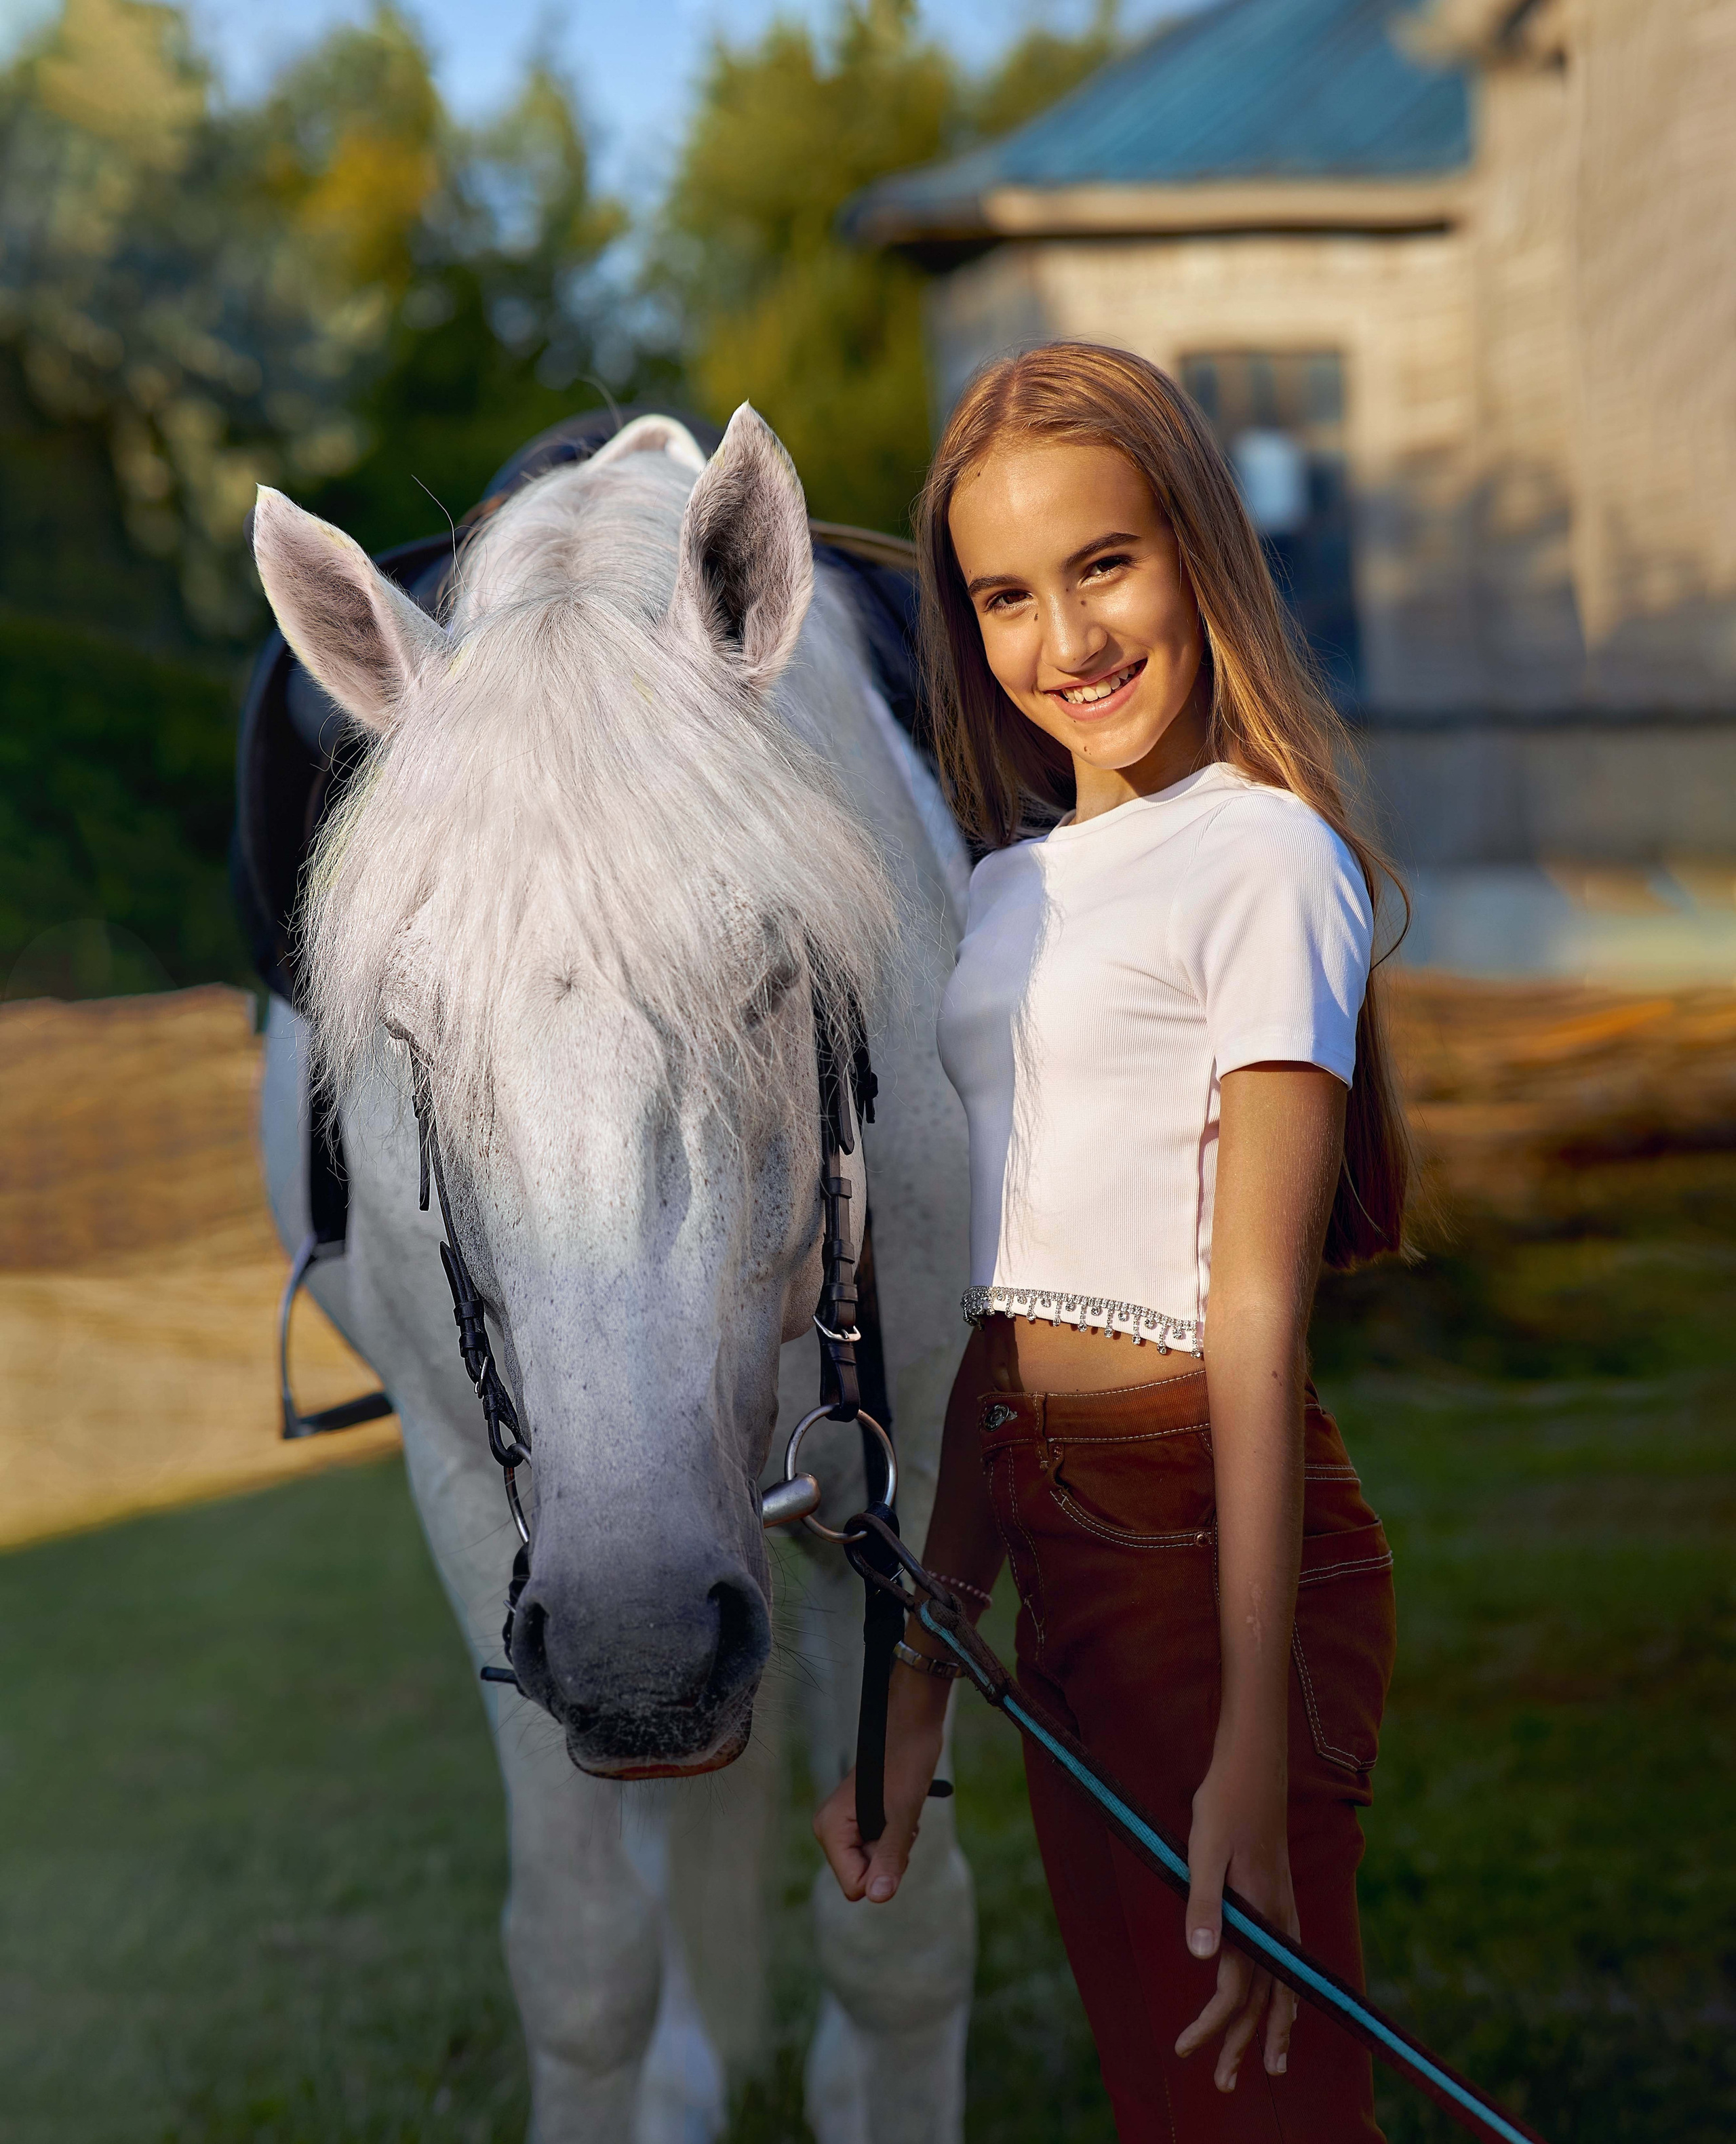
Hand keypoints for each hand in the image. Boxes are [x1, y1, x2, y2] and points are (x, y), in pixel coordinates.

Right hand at [813, 1658, 949, 1903]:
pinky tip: (900, 1811)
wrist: (912, 1725)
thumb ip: (888, 1859)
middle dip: (888, 1859)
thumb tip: (876, 1898)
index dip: (881, 1872)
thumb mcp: (901, 1817)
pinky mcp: (858, 1818)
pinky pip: (877, 1848)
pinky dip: (894, 1836)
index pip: (854, 1886)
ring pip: (873, 1864)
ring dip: (895, 1846)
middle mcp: (829, 1829)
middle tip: (901, 1824)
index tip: (895, 1839)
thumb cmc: (905, 1763)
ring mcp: (843, 1824)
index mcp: (829, 1829)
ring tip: (901, 1813)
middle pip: (863, 1877)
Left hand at [1174, 1747, 1299, 2091]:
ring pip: (1280, 1985)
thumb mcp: (1204, 1850)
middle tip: (1225, 2084)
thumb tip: (1201, 1958)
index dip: (1213, 2025)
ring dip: (1268, 2026)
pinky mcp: (1278, 1899)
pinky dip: (1280, 1993)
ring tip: (1265, 2063)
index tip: (1186, 2048)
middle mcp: (1277, 1921)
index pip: (1236, 1990)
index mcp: (1258, 1916)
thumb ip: (1203, 1903)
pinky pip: (1285, 1963)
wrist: (1251, 1767)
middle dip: (1245, 2045)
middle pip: (1263, 2000)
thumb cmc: (1223, 1805)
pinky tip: (1277, 2001)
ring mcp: (1282, 1911)